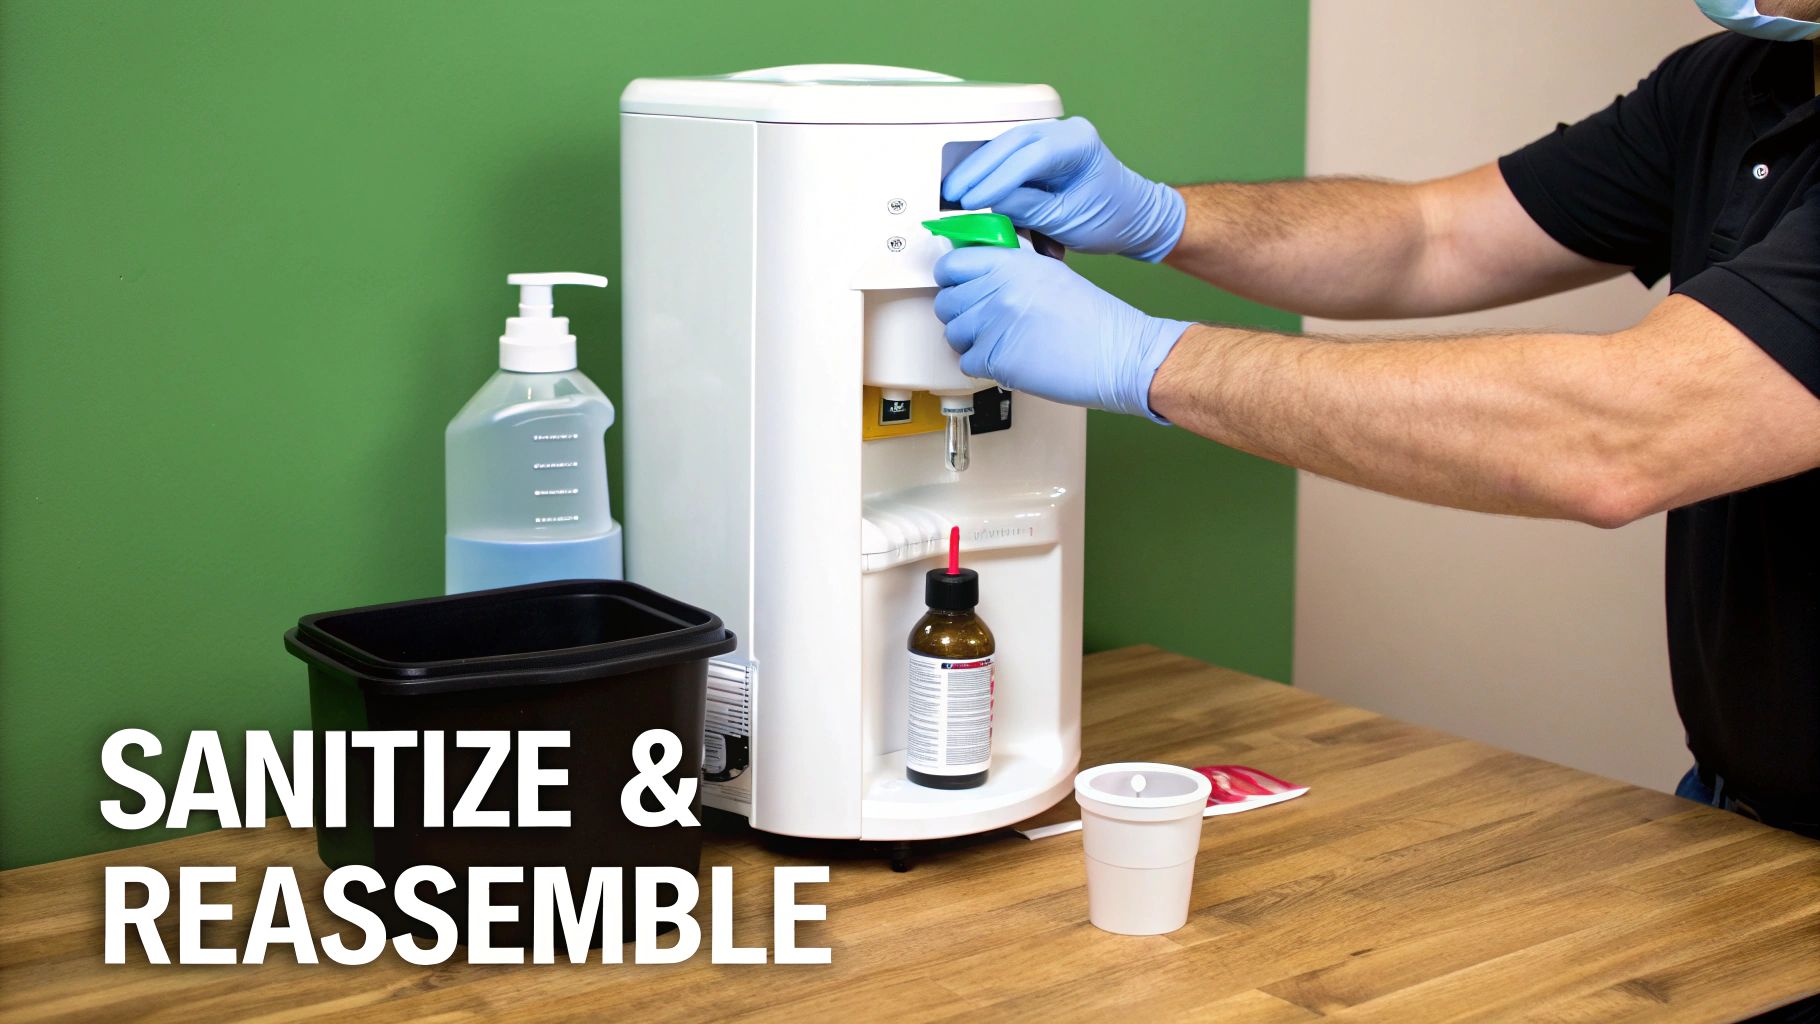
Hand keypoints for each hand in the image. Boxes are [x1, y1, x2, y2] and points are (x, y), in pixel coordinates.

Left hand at [933, 247, 1191, 421]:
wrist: (1120, 355)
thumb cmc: (1095, 320)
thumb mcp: (1050, 274)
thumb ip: (1010, 270)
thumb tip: (979, 276)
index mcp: (1011, 263)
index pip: (951, 264)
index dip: (951, 278)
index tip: (958, 286)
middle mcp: (998, 290)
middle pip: (946, 302)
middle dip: (962, 314)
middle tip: (985, 321)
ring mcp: (994, 325)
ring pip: (953, 334)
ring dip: (972, 342)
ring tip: (1000, 342)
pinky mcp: (996, 359)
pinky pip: (967, 363)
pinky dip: (984, 366)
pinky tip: (1008, 360)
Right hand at [940, 117, 1184, 262]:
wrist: (1132, 214)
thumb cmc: (1110, 217)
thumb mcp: (1067, 220)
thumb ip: (1027, 209)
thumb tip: (987, 203)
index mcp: (1081, 144)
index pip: (1031, 156)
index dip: (997, 178)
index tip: (972, 200)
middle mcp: (1066, 131)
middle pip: (1012, 142)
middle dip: (978, 169)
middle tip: (952, 194)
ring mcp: (1053, 135)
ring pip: (1006, 144)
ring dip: (978, 167)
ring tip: (954, 191)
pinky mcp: (1042, 147)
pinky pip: (1009, 152)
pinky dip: (989, 169)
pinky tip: (970, 184)